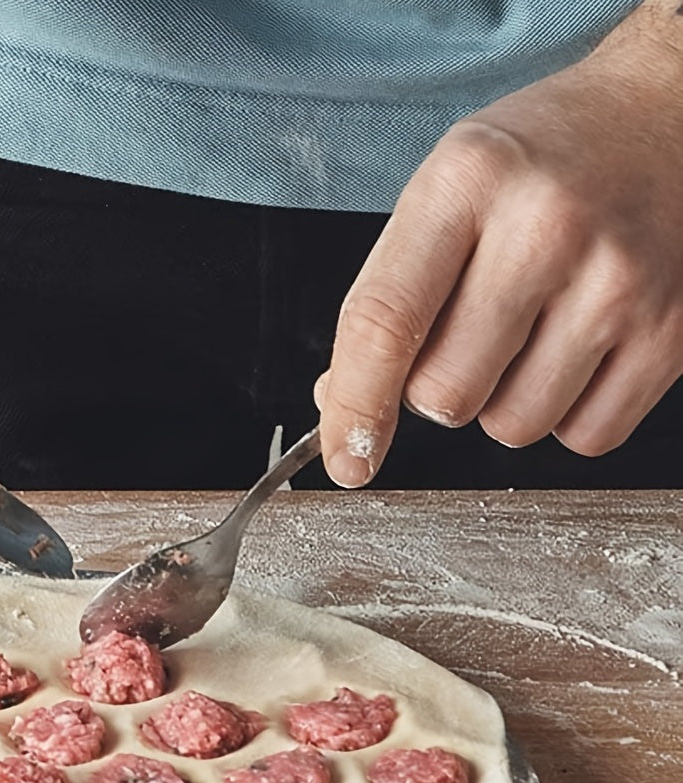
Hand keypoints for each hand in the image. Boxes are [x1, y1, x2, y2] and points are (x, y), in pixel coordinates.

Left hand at [317, 0, 682, 484]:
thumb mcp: (446, 192)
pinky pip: (585, 436)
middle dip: (436, 388)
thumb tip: (341, 402)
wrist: (668, 113)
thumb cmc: (541, 161)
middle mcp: (547, 225)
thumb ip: (388, 297)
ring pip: (513, 426)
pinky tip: (576, 348)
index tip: (344, 461)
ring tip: (531, 329)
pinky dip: (567, 414)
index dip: (354, 408)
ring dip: (503, 402)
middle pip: (445, 395)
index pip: (384, 322)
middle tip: (468, 332)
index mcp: (468, 180)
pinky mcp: (673, 327)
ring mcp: (619, 279)